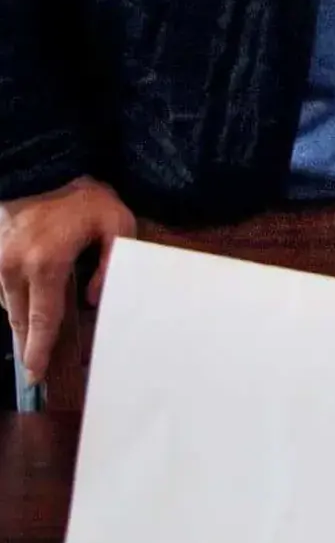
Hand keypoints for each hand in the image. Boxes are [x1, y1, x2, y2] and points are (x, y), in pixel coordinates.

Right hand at [0, 175, 136, 383]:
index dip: (38, 349)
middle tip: (33, 373)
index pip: (42, 318)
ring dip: (21, 325)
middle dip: (26, 346)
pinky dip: (16, 303)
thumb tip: (96, 298)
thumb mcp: (115, 224)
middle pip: (20, 319)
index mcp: (45, 264)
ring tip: (34, 345)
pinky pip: (3, 289)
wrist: (43, 168)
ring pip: (9, 306)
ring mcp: (0, 260)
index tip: (34, 374)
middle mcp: (15, 267)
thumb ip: (112, 264)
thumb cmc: (83, 197)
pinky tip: (29, 312)